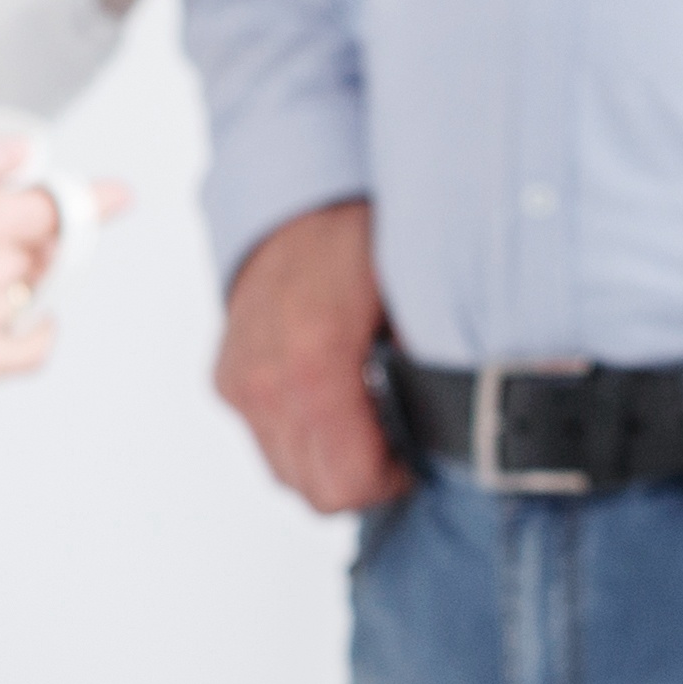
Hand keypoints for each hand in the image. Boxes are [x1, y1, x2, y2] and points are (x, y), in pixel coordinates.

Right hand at [0, 137, 110, 382]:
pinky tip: (7, 311)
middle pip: (49, 246)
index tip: (115, 196)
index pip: (60, 206)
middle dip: (32, 232)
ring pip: (36, 288)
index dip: (92, 197)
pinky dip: (32, 328)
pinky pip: (33, 347)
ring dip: (21, 274)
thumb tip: (25, 152)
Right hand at [215, 199, 403, 513]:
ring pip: (287, 471)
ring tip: (367, 419)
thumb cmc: (361, 236)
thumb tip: (454, 422)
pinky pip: (267, 438)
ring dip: (329, 459)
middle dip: (362, 475)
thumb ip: (426, 370)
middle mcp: (265, 380)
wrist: (300, 194)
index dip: (389, 482)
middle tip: (396, 443)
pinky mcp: (228, 378)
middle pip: (314, 489)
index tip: (414, 460)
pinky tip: (334, 400)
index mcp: (314, 362)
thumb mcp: (415, 298)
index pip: (346, 483)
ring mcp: (240, 381)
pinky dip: (301, 434)